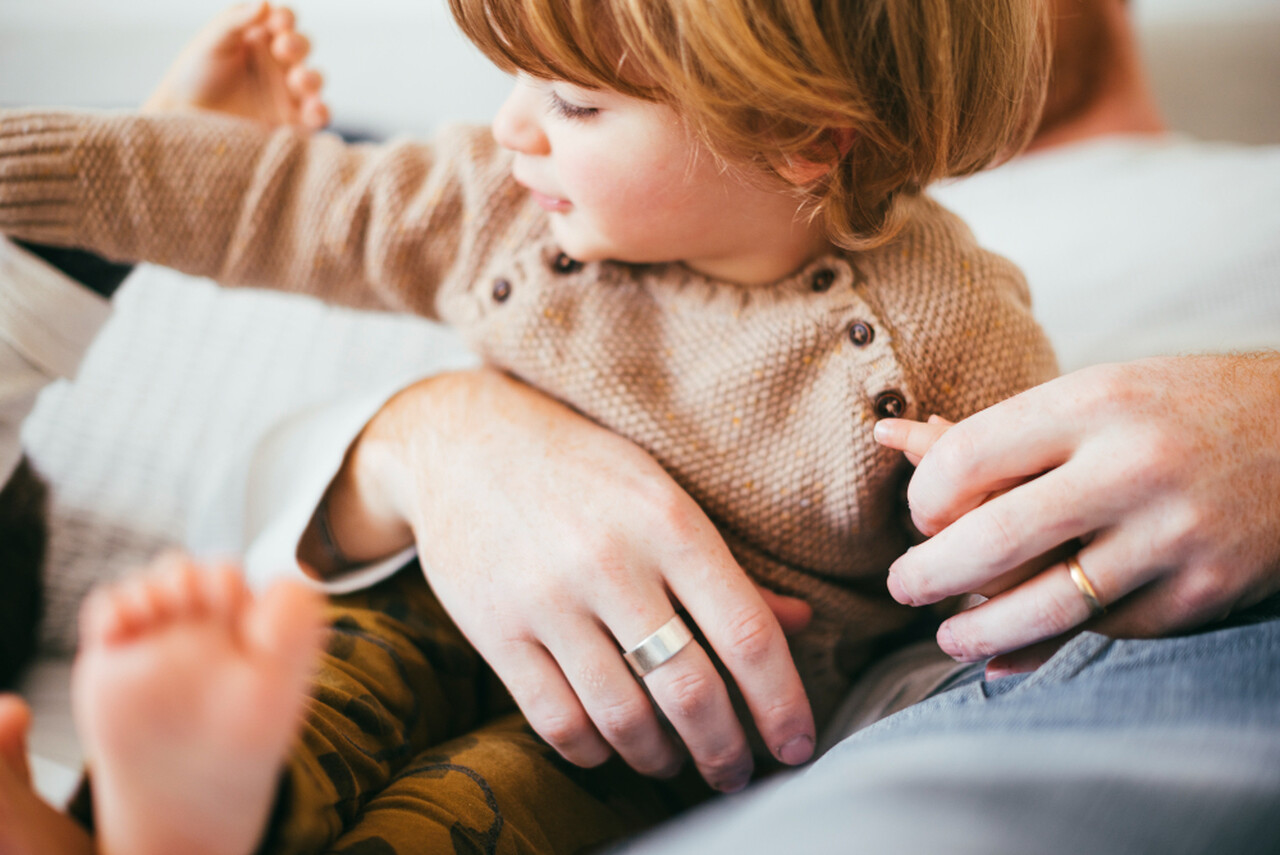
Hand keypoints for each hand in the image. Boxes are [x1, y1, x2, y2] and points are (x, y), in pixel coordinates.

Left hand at [143, 3, 328, 129]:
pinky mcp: (292, 121)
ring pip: (313, 80)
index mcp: (261, 36)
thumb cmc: (195, 74)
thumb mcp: (212, 41)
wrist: (185, 116)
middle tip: (282, 48)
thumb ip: (237, 20)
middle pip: (303, 47)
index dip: (286, 19)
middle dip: (298, 45)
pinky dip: (321, 112)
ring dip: (311, 78)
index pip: (284, 21)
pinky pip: (316, 116)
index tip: (278, 21)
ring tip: (298, 80)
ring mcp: (287, 92)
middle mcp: (278, 62)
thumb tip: (265, 2)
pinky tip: (315, 109)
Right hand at [321, 368, 815, 791]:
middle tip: (737, 772)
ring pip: (624, 718)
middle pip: (689, 691)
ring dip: (661, 758)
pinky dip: (594, 751)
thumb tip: (801, 622)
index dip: (782, 702)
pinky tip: (612, 745)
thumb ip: (728, 564)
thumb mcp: (662, 494)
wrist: (464, 443)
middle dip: (725, 751)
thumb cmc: (583, 469)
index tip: (797, 744)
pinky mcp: (496, 630)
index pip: (747, 633)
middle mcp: (610, 563)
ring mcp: (547, 600)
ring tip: (676, 760)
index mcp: (668, 522)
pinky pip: (556, 721)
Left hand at [874, 354, 1279, 672]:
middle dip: (927, 576)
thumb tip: (893, 442)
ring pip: (1045, 606)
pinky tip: (1009, 657)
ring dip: (978, 633)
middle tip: (903, 587)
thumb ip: (1003, 434)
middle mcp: (1131, 468)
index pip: (966, 460)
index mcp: (1093, 403)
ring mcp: (1172, 535)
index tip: (920, 517)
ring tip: (948, 637)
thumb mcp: (1095, 395)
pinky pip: (1104, 631)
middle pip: (991, 541)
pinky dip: (1047, 649)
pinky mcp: (1204, 591)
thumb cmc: (1180, 410)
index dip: (923, 499)